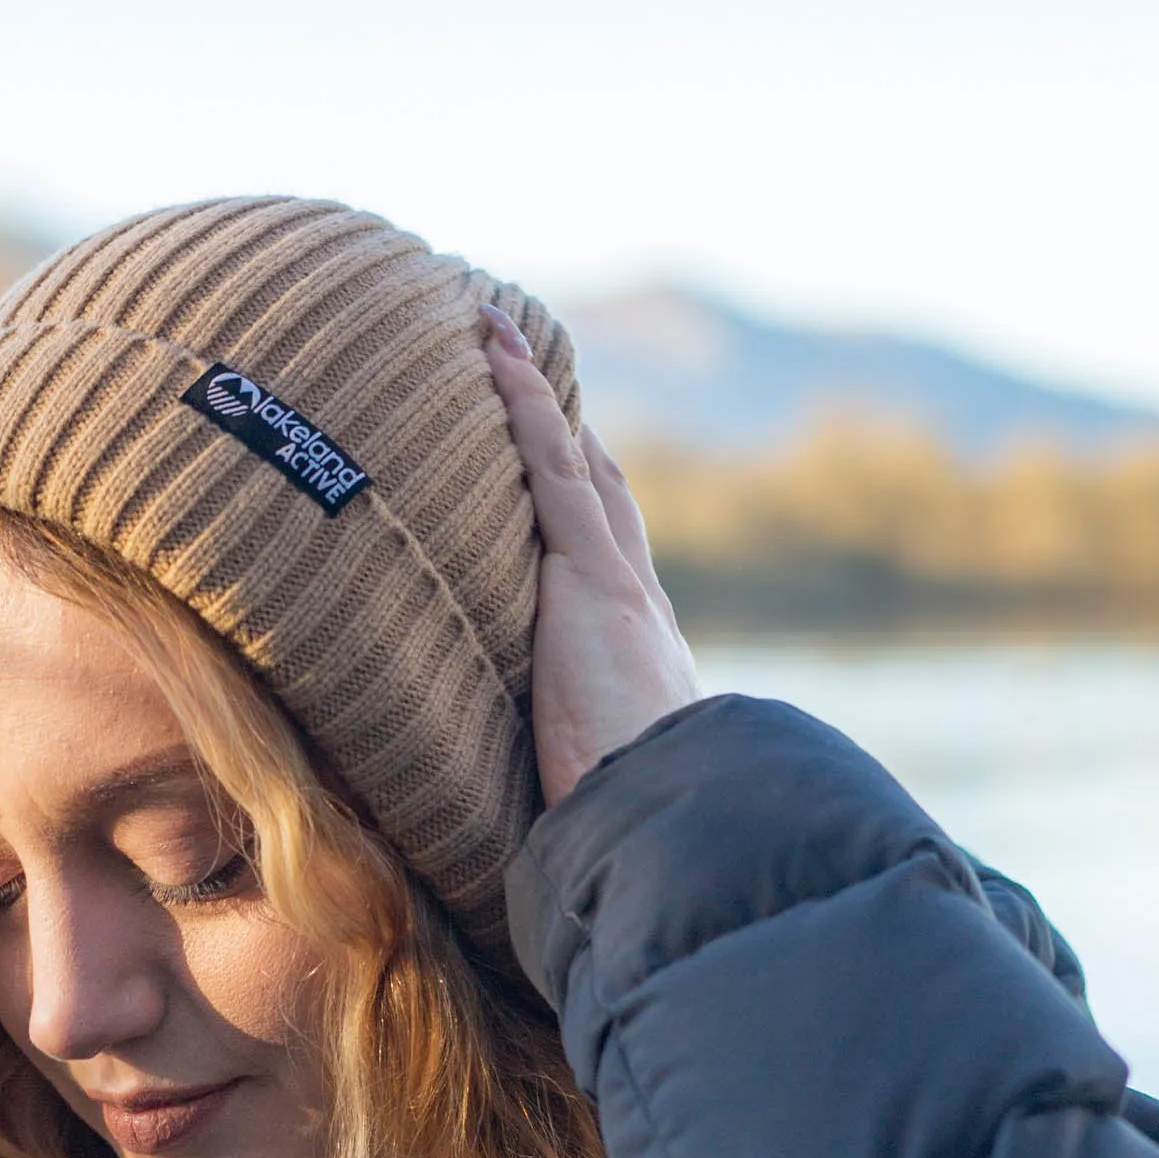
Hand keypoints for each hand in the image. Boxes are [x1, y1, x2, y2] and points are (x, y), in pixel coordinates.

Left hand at [481, 303, 701, 808]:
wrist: (668, 819)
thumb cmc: (631, 826)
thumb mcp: (596, 791)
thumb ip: (577, 780)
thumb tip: (551, 823)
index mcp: (638, 652)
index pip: (607, 561)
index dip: (587, 505)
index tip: (562, 463)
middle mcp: (636, 602)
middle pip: (600, 493)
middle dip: (567, 432)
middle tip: (528, 372)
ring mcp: (616, 582)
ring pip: (574, 462)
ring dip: (532, 392)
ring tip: (490, 332)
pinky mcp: (590, 575)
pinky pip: (553, 466)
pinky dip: (526, 404)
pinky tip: (494, 352)